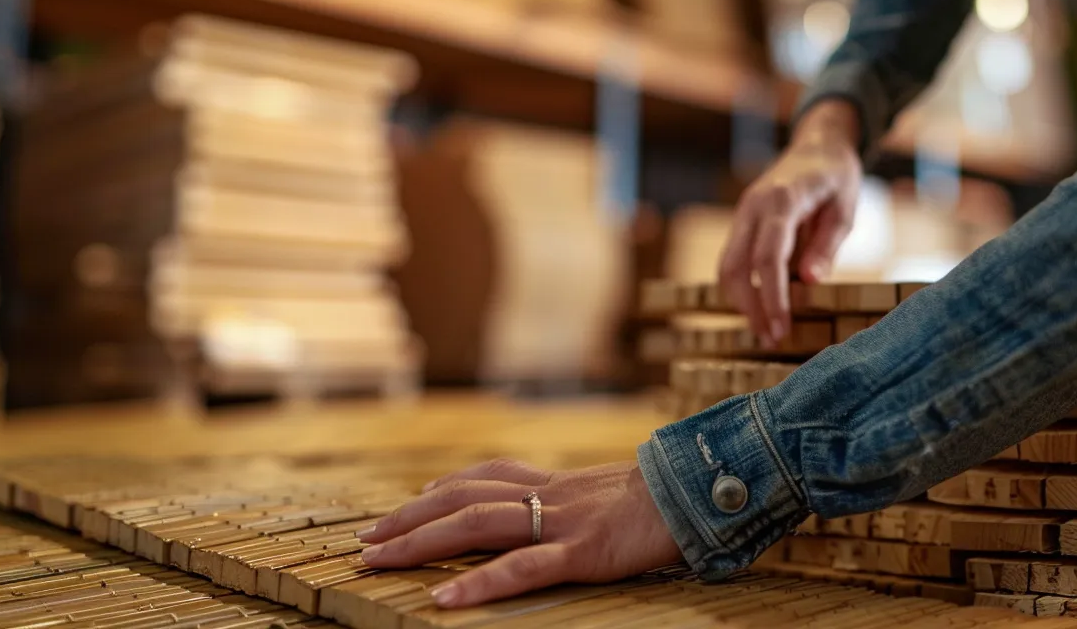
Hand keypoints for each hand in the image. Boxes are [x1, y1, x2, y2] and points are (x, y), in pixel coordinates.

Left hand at [356, 459, 682, 607]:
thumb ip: (582, 501)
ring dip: (419, 542)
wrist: (710, 490)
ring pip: (476, 524)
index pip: (487, 476)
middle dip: (409, 519)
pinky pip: (521, 568)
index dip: (442, 489)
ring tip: (377, 561)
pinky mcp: (583, 552)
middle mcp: (551, 495)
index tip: (408, 504)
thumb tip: (559, 506)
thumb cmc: (672, 498)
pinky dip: (478, 584)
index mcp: (560, 483)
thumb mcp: (617, 492)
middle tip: (366, 540)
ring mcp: (563, 522)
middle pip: (463, 498)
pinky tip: (443, 600)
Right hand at [719, 100, 863, 345]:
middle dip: (751, 307)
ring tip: (766, 329)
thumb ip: (827, 245)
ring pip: (727, 266)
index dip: (772, 297)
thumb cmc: (837, 177)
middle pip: (736, 267)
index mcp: (782, 200)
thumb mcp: (845, 209)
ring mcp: (743, 213)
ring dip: (742, 301)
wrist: (817, 145)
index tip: (781, 328)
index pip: (768, 258)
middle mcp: (753, 207)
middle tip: (772, 339)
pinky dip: (742, 287)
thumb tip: (809, 282)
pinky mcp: (742, 222)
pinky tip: (761, 307)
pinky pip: (733, 259)